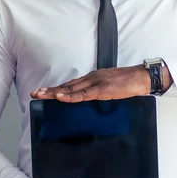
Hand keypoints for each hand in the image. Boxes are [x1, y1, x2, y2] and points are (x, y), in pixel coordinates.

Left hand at [30, 65, 151, 101]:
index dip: (57, 89)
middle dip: (50, 90)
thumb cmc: (129, 83)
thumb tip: (92, 99)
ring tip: (41, 95)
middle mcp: (91, 78)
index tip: (45, 92)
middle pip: (67, 85)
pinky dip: (70, 96)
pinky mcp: (101, 89)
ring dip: (55, 93)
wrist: (141, 78)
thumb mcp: (111, 87)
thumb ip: (100, 92)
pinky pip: (82, 94)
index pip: (71, 84)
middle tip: (35, 93)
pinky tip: (60, 97)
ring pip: (70, 89)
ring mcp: (95, 83)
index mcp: (93, 78)